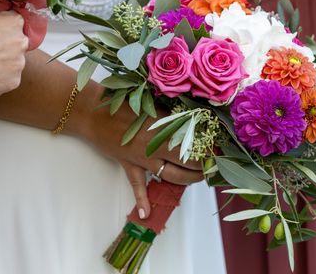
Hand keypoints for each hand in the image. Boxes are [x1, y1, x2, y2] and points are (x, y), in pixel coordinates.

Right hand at [0, 3, 27, 97]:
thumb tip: (3, 6)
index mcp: (15, 22)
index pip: (17, 23)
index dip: (3, 27)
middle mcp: (22, 42)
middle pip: (18, 43)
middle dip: (6, 45)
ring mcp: (19, 63)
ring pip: (14, 61)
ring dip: (3, 62)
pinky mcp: (13, 81)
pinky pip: (10, 78)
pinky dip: (0, 77)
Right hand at [70, 99, 203, 217]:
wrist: (94, 111)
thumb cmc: (123, 101)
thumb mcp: (153, 103)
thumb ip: (172, 113)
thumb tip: (193, 117)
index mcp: (166, 127)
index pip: (195, 142)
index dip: (209, 148)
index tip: (221, 150)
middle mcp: (158, 145)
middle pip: (188, 161)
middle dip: (204, 166)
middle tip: (215, 167)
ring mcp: (143, 158)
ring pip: (171, 175)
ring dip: (187, 180)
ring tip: (199, 180)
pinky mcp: (129, 164)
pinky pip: (137, 185)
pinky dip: (142, 200)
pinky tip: (147, 214)